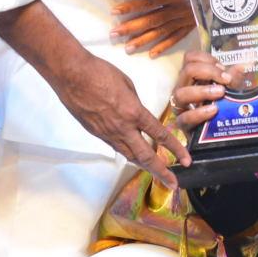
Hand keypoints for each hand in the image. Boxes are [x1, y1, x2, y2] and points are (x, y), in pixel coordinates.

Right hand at [50, 48, 187, 187]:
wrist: (71, 75)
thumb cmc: (100, 73)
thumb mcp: (128, 85)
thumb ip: (136, 104)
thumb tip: (139, 115)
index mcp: (134, 113)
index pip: (160, 135)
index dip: (176, 149)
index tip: (186, 160)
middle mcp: (122, 128)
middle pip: (145, 156)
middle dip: (161, 172)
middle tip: (173, 183)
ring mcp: (107, 133)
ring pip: (129, 156)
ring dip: (144, 166)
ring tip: (156, 174)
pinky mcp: (95, 133)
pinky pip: (116, 147)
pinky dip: (127, 153)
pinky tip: (133, 155)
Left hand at [111, 0, 195, 57]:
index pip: (149, 1)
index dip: (131, 6)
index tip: (114, 11)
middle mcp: (178, 8)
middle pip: (152, 19)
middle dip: (131, 27)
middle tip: (114, 34)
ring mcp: (185, 20)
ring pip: (161, 32)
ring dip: (143, 40)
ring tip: (127, 48)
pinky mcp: (191, 27)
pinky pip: (177, 39)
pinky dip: (164, 47)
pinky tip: (151, 54)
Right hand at [169, 51, 228, 128]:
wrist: (216, 134)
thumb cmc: (221, 107)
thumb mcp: (229, 89)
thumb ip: (234, 77)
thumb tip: (246, 63)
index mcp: (192, 77)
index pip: (190, 58)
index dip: (206, 58)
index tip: (223, 67)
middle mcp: (183, 88)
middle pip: (186, 70)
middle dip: (208, 72)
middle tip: (226, 79)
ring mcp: (180, 107)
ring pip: (180, 93)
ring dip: (202, 91)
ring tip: (220, 93)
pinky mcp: (182, 125)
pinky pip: (185, 118)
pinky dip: (199, 113)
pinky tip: (213, 110)